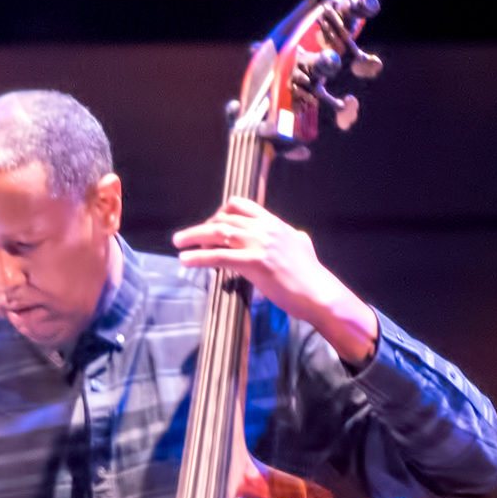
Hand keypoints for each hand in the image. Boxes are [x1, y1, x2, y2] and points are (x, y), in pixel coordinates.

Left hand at [172, 196, 378, 365]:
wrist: (318, 293)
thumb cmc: (310, 274)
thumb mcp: (302, 244)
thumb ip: (293, 237)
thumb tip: (295, 235)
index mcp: (274, 222)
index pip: (240, 204)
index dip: (219, 212)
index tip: (209, 224)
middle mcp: (265, 228)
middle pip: (224, 218)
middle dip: (201, 227)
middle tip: (186, 238)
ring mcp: (259, 244)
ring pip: (218, 233)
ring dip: (193, 237)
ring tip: (178, 244)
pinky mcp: (254, 263)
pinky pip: (219, 257)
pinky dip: (198, 258)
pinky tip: (186, 260)